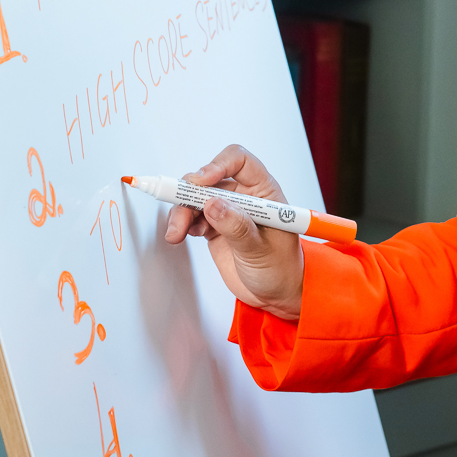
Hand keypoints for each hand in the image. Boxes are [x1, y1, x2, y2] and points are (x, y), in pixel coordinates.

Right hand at [163, 145, 303, 320]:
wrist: (275, 294)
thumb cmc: (281, 269)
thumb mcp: (261, 251)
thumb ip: (238, 228)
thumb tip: (213, 204)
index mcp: (264, 192)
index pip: (240, 161)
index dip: (219, 165)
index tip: (201, 181)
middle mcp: (244, 196)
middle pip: (210, 178)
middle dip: (189, 192)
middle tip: (179, 212)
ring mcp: (227, 210)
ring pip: (195, 197)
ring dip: (181, 211)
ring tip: (176, 234)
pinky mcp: (214, 226)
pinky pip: (191, 215)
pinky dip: (181, 223)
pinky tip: (183, 235)